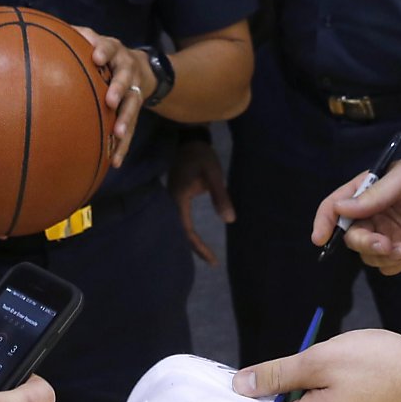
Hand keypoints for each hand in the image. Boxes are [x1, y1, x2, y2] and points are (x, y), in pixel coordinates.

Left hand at [71, 27, 150, 166]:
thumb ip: (76, 36)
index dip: (103, 50)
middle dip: (120, 89)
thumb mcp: (94, 40)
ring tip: (118, 133)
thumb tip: (43, 30)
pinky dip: (123, 146)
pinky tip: (115, 162)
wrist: (141, 67)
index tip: (96, 57)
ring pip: (133, 105)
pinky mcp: (135, 110)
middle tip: (111, 100)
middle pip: (126, 78)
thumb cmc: (104, 53)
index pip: (109, 47)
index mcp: (114, 51)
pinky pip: (131, 129)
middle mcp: (127, 69)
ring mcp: (134, 90)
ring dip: (126, 119)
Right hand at [168, 138, 234, 264]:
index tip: (214, 260)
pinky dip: (188, 230)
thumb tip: (230, 221)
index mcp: (178, 199)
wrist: (188, 139)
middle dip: (195, 248)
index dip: (200, 247)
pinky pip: (179, 218)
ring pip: (178, 226)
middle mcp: (171, 202)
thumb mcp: (214, 174)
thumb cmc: (201, 156)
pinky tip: (196, 234)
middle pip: (180, 232)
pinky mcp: (175, 196)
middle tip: (213, 262)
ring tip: (206, 253)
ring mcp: (171, 199)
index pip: (187, 231)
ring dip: (191, 240)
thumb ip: (221, 196)